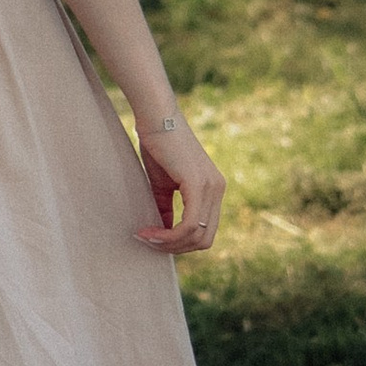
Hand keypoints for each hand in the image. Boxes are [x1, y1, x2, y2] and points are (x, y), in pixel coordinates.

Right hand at [134, 111, 221, 254]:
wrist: (156, 117)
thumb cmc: (157, 146)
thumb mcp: (163, 185)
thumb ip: (166, 209)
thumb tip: (162, 236)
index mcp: (214, 189)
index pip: (205, 232)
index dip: (180, 243)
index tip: (153, 239)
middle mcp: (219, 189)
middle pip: (204, 241)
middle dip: (176, 248)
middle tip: (149, 242)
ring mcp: (212, 187)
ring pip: (197, 237)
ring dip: (169, 244)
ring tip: (146, 237)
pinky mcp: (199, 185)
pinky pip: (189, 225)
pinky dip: (168, 235)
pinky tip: (149, 231)